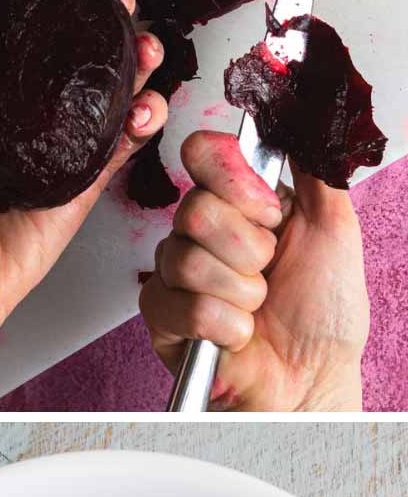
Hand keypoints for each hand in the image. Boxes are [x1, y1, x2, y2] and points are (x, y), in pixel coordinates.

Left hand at [0, 0, 168, 409]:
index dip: (51, 10)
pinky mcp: (79, 189)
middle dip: (108, 28)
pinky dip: (141, 124)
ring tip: (144, 48)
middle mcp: (20, 121)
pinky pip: (119, 149)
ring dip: (137, 67)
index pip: (23, 41)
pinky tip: (146, 106)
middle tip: (118, 6)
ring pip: (108, 99)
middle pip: (76, 62)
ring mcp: (54, 153)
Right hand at [140, 130, 367, 410]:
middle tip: (269, 271)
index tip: (270, 212)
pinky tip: (236, 332)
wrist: (312, 378)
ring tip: (256, 307)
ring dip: (240, 291)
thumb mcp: (336, 226)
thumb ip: (315, 167)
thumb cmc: (325, 314)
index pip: (203, 154)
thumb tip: (305, 118)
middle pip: (194, 210)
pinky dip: (222, 324)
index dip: (234, 181)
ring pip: (185, 260)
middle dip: (248, 249)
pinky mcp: (161, 315)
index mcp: (242, 202)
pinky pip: (179, 304)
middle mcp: (204, 232)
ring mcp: (178, 273)